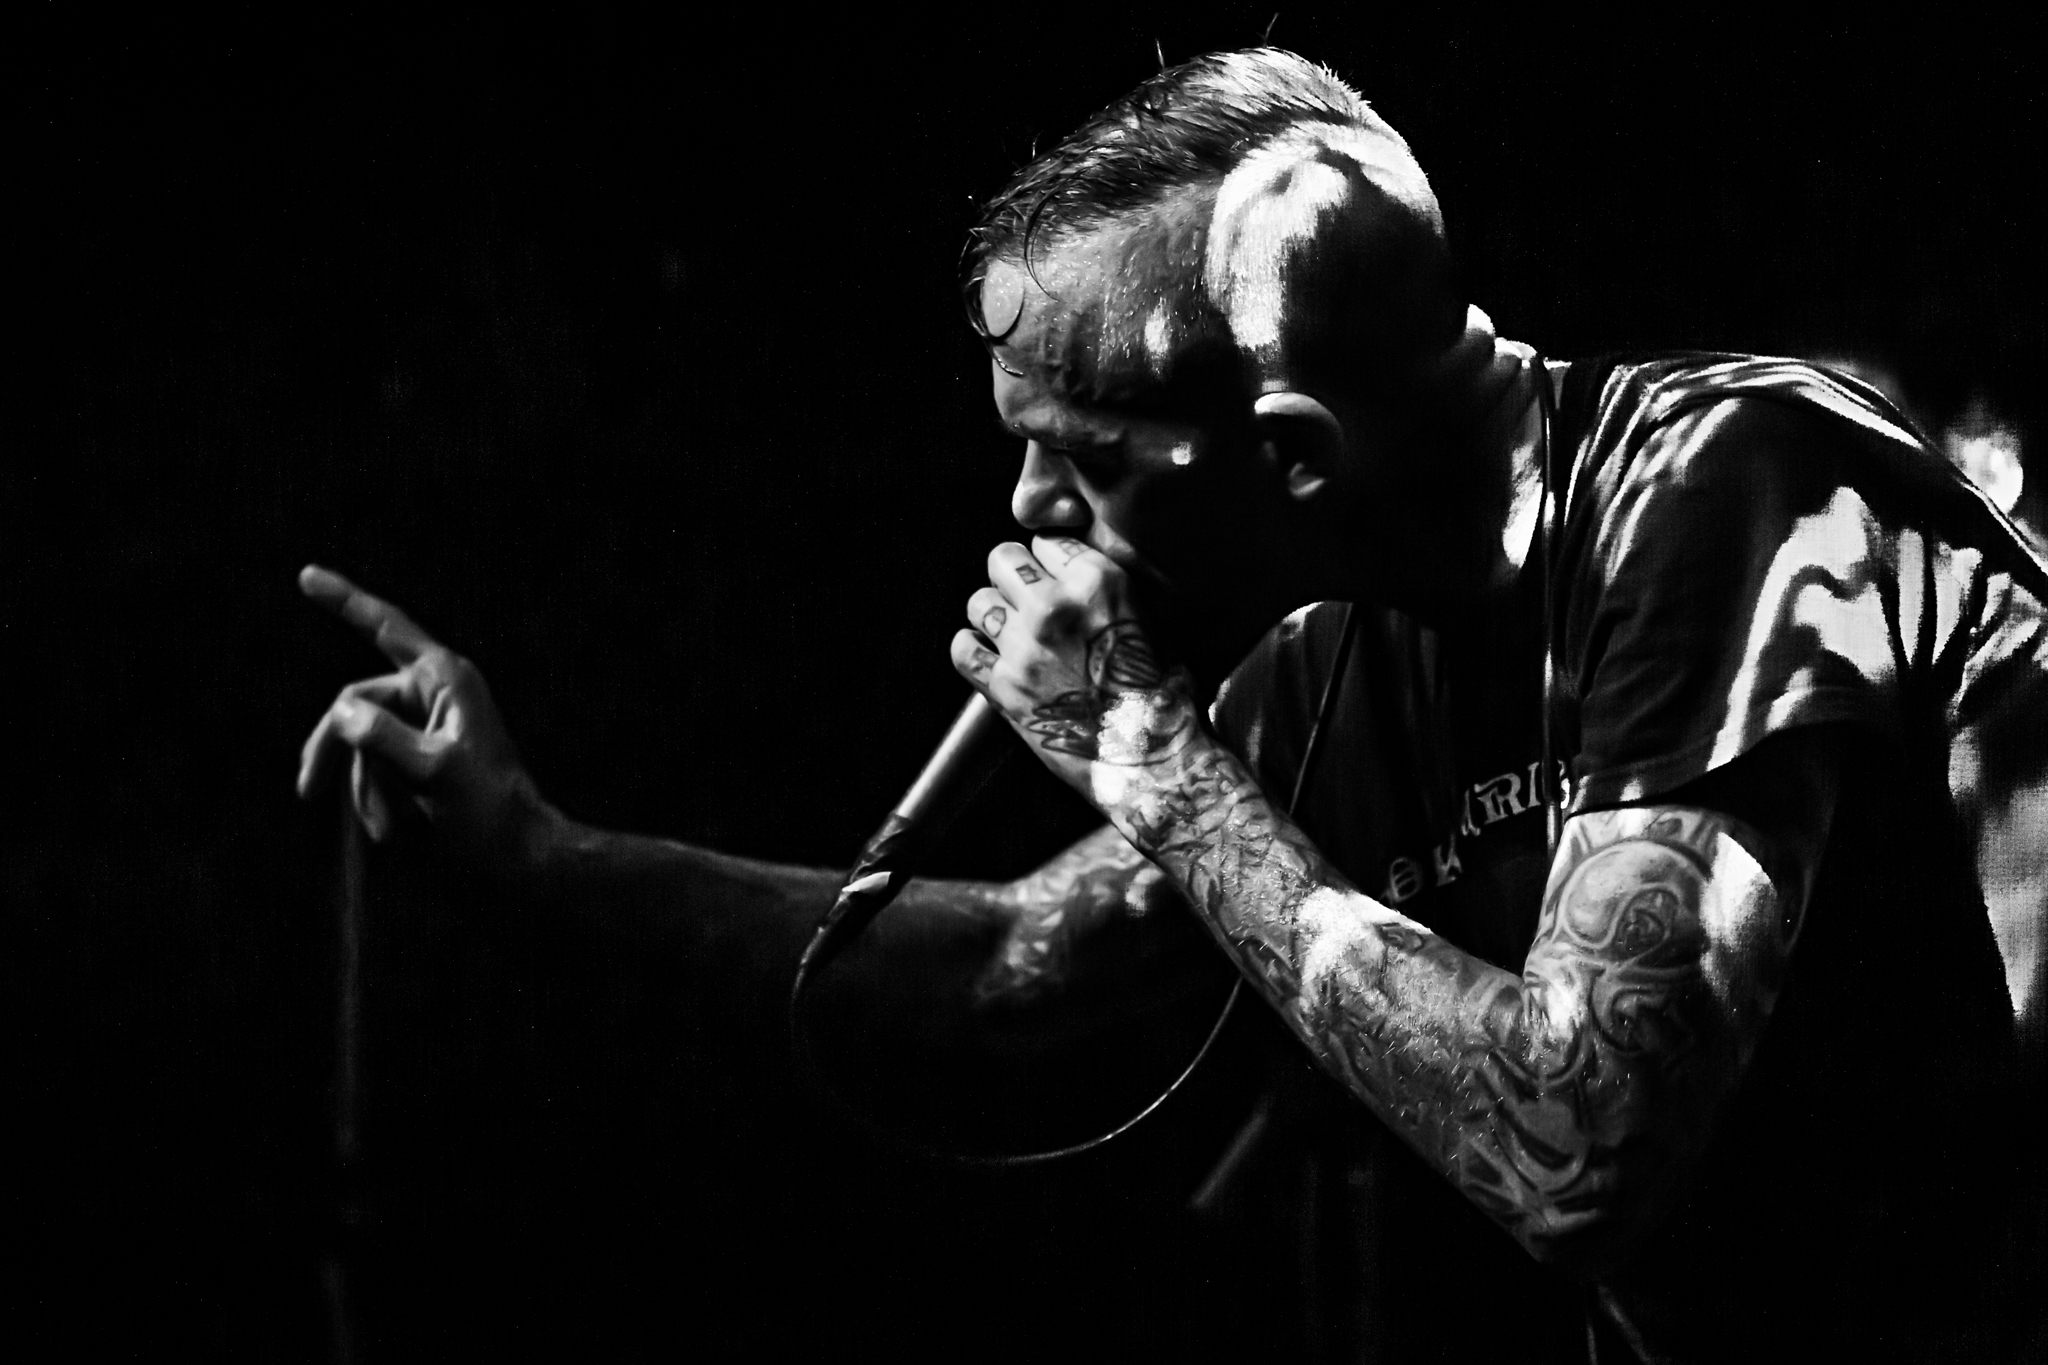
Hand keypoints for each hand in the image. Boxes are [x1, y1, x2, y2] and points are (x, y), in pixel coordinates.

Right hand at [297, 565, 553, 870]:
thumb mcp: (432, 771)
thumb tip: (342, 711)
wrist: (519, 850)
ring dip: (364, 788)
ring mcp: (428, 721)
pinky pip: (378, 763)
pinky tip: (389, 831)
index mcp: (445, 678)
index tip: (306, 575)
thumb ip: (383, 738)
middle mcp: (435, 690)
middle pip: (356, 703)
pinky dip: (376, 796)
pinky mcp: (423, 752)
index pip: (385, 627)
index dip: (344, 600)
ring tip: (384, 831)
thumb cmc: (489, 809)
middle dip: (339, 754)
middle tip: (308, 791)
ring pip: (363, 742)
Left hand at [950, 536, 1200, 801]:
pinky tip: (988, 656)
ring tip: (1011, 631)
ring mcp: (1024, 647)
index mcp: (1098, 583)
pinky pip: (963, 649)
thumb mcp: (1151, 624)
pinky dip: (971, 649)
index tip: (1055, 576)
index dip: (1050, 559)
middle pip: (1004, 559)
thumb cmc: (1164, 698)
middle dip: (1012, 574)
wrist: (1153, 762)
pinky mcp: (1004, 688)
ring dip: (993, 613)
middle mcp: (1055, 607)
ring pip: (979, 602)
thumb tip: (1074, 578)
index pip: (1048, 541)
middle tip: (1026, 597)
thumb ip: (1107, 593)